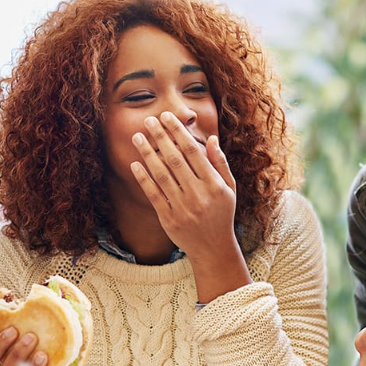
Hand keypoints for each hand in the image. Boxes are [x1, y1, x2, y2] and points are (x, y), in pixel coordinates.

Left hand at [130, 111, 237, 260]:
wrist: (213, 248)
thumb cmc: (222, 214)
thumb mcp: (229, 188)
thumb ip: (220, 163)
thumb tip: (212, 139)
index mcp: (214, 184)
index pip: (193, 151)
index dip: (178, 132)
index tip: (167, 117)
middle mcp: (198, 194)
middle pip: (175, 159)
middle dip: (160, 137)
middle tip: (149, 120)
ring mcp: (182, 207)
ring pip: (161, 174)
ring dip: (148, 153)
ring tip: (137, 136)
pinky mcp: (168, 218)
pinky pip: (153, 194)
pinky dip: (143, 178)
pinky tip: (135, 163)